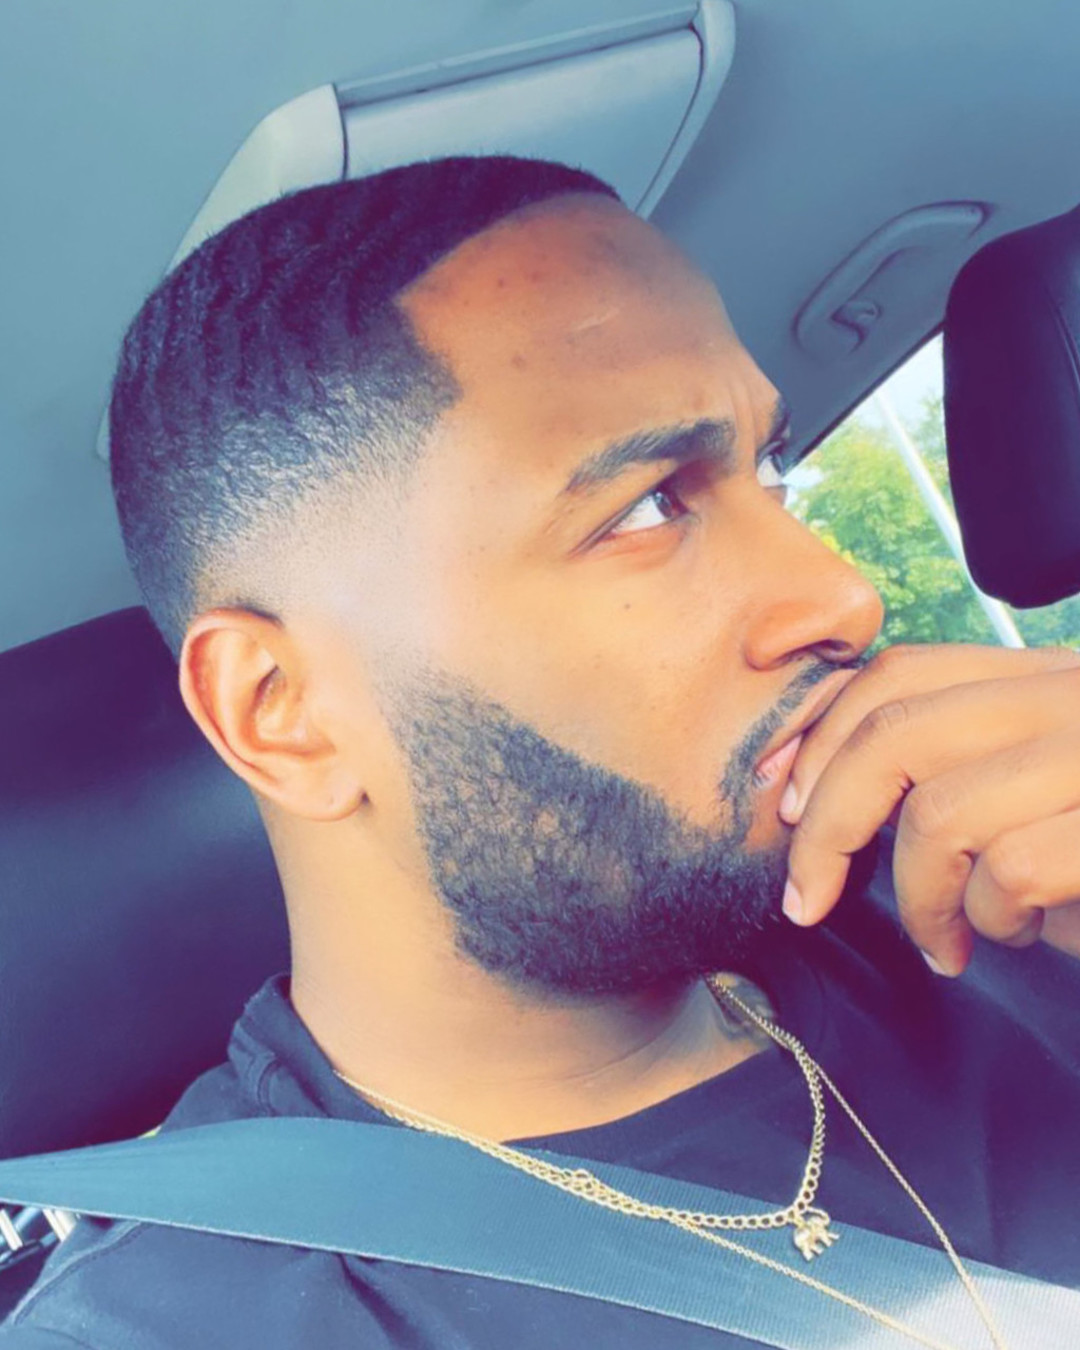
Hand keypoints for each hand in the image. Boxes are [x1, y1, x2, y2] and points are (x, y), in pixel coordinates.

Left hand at [780, 643, 1079, 974]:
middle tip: (805, 895)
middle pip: (897, 734)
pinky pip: (1013, 871)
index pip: (904, 672)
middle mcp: (1075, 696)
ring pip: (944, 814)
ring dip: (919, 898)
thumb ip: (959, 767)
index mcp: (1048, 679)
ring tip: (944, 940)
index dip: (821, 730)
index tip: (780, 797)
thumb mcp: (1035, 789)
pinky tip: (1016, 938)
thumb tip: (814, 789)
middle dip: (826, 823)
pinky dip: (992, 921)